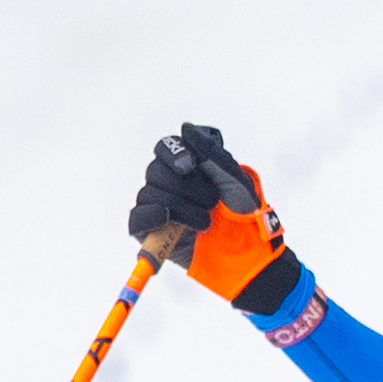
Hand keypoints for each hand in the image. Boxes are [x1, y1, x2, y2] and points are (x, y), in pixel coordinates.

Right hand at [130, 122, 294, 303]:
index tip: (190, 167)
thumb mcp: (234, 180)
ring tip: (205, 223)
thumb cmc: (243, 214)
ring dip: (181, 208)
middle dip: (186, 187)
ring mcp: (158, 206)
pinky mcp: (151, 231)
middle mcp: (169, 182)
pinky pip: (136, 218)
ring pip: (150, 193)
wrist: (246, 253)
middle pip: (156, 170)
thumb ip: (211, 154)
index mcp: (188, 165)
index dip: (174, 154)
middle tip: (212, 202)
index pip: (166, 147)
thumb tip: (186, 128)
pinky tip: (167, 221)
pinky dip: (150, 217)